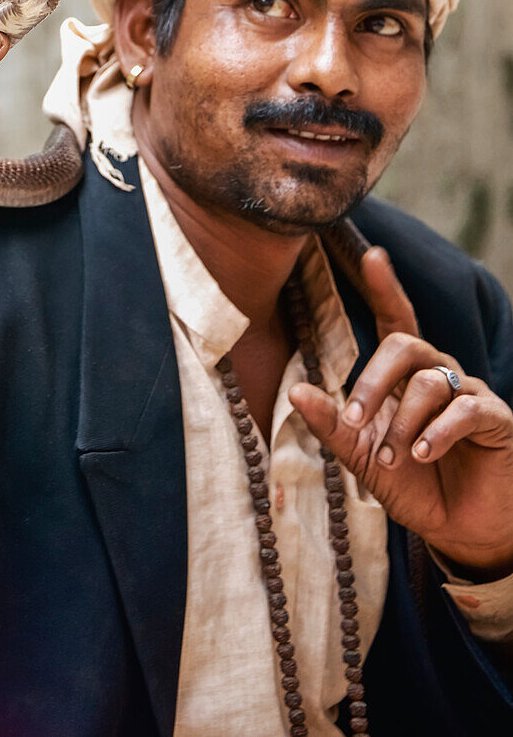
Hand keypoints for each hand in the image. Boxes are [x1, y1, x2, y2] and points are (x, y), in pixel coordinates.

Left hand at [289, 247, 512, 577]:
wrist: (461, 531)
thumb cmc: (414, 485)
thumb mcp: (362, 456)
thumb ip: (332, 424)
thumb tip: (295, 392)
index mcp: (405, 377)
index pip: (396, 320)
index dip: (385, 287)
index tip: (372, 255)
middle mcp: (439, 374)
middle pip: (405, 343)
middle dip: (373, 380)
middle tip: (356, 421)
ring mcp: (470, 394)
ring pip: (430, 379)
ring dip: (403, 422)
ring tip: (392, 457)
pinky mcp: (496, 418)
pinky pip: (466, 407)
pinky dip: (438, 431)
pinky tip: (423, 454)